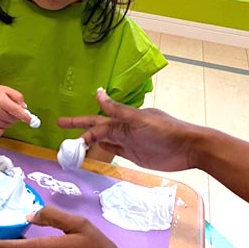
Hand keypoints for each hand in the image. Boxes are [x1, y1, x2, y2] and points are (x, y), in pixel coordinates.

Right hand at [0, 84, 31, 136]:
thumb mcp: (4, 89)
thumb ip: (17, 97)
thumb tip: (25, 109)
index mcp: (1, 101)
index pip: (17, 111)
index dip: (25, 117)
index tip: (31, 120)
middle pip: (14, 119)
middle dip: (14, 115)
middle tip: (6, 108)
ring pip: (8, 125)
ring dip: (7, 121)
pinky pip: (0, 132)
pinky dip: (1, 128)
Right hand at [57, 88, 195, 171]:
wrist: (189, 149)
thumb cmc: (165, 131)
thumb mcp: (139, 119)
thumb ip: (117, 109)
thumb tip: (97, 92)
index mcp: (123, 119)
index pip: (95, 120)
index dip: (78, 122)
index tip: (60, 123)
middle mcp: (122, 129)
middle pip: (95, 130)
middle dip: (78, 128)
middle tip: (59, 127)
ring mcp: (127, 142)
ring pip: (102, 140)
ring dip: (88, 141)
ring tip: (72, 145)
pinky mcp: (133, 155)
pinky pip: (113, 151)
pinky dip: (103, 149)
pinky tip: (95, 150)